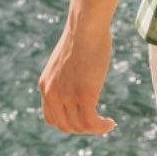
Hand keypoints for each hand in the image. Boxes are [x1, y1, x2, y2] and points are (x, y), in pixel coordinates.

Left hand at [40, 19, 116, 135]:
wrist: (86, 26)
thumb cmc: (83, 37)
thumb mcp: (68, 61)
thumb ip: (68, 76)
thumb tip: (79, 82)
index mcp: (46, 86)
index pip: (52, 119)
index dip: (69, 124)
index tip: (85, 119)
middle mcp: (52, 93)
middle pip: (65, 126)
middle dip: (83, 129)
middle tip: (99, 123)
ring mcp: (67, 95)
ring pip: (79, 127)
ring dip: (95, 129)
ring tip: (108, 124)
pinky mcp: (84, 94)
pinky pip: (91, 122)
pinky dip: (101, 127)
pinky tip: (110, 122)